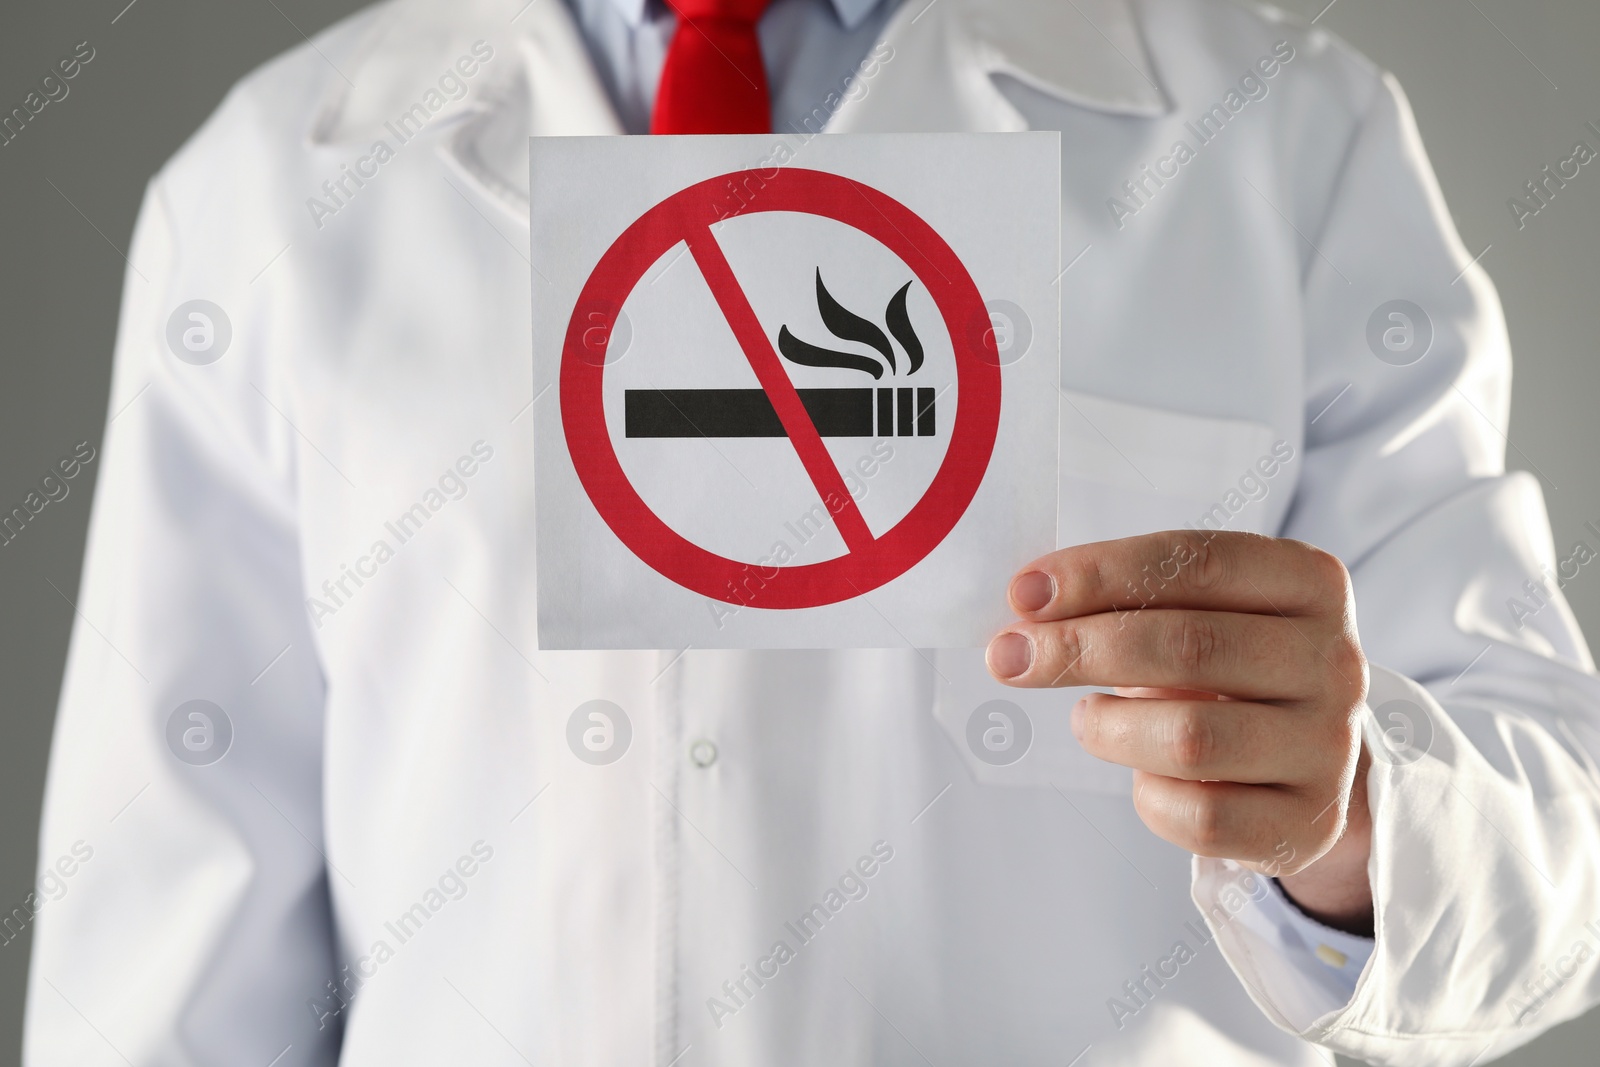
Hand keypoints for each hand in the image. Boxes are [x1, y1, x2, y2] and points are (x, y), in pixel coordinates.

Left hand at [985, 530, 1374, 933]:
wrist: (1309, 764)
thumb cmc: (1230, 669)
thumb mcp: (1200, 612)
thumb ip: (1133, 598)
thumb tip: (1029, 607)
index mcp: (1310, 583)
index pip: (1198, 562)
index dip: (1101, 573)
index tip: (1025, 592)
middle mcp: (1335, 661)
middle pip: (1189, 646)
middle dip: (1079, 649)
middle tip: (1008, 657)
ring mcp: (1329, 748)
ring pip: (1190, 739)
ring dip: (1109, 728)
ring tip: (1087, 719)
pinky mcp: (1307, 825)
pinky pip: (1201, 818)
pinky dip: (1150, 799)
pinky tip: (1144, 777)